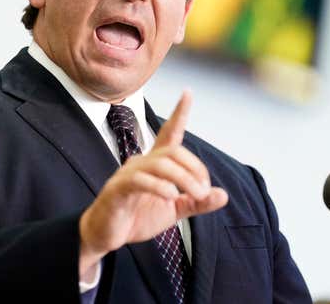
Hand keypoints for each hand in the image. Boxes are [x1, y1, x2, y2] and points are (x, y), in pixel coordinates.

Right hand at [78, 91, 228, 276]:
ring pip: (160, 164)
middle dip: (194, 167)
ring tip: (195, 194)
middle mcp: (142, 162)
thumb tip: (223, 195)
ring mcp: (128, 174)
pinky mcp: (118, 189)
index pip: (169, 133)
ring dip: (184, 178)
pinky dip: (159, 186)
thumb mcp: (174, 211)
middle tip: (204, 190)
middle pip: (173, 151)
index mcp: (155, 164)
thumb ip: (197, 202)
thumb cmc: (138, 217)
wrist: (106, 235)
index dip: (179, 113)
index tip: (188, 93)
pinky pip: (140, 180)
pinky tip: (170, 197)